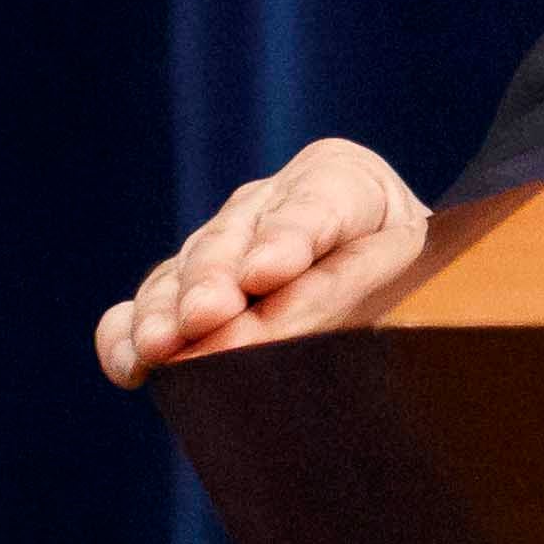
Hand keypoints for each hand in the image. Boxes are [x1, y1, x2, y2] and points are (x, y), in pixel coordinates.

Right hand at [96, 136, 431, 387]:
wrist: (398, 292)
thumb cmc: (413, 280)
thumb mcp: (401, 275)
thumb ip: (339, 292)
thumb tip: (261, 331)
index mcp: (341, 179)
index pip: (317, 203)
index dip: (288, 239)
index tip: (265, 275)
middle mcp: (270, 202)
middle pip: (236, 236)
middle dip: (216, 278)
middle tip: (206, 316)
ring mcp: (218, 244)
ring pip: (185, 271)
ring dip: (168, 312)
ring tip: (162, 346)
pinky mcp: (180, 291)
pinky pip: (143, 308)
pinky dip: (130, 335)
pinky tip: (132, 364)